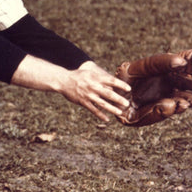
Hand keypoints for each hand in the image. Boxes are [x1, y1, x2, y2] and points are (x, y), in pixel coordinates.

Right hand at [11, 56, 130, 121]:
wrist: (63, 81)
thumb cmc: (78, 76)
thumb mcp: (89, 73)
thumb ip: (101, 79)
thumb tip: (113, 85)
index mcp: (95, 78)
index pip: (111, 81)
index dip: (121, 84)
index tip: (129, 89)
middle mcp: (93, 86)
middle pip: (109, 93)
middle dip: (118, 99)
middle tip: (127, 103)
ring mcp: (88, 95)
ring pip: (102, 103)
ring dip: (112, 108)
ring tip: (120, 112)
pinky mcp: (83, 102)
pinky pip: (93, 109)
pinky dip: (100, 115)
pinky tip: (107, 119)